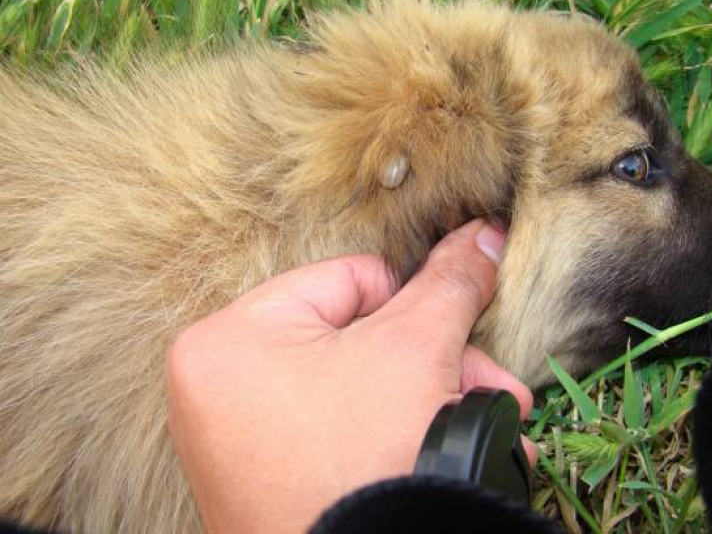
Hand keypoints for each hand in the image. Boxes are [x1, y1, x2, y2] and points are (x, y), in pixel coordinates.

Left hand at [167, 219, 534, 533]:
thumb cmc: (365, 465)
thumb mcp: (415, 350)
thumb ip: (448, 283)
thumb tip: (481, 233)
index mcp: (228, 339)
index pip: (347, 279)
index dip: (414, 302)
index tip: (458, 327)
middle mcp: (216, 389)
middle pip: (357, 338)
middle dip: (437, 363)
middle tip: (490, 382)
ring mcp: (236, 441)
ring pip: (356, 387)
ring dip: (427, 400)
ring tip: (487, 420)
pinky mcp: (265, 482)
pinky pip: (337, 430)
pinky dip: (390, 434)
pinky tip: (439, 449)